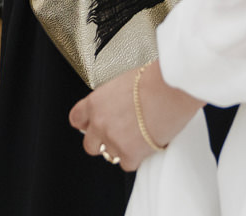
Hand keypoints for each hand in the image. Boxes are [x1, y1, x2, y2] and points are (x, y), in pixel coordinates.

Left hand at [69, 60, 202, 171]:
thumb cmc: (153, 81)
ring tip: (137, 137)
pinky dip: (137, 158)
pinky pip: (128, 164)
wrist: (169, 91)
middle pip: (90, 145)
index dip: (86, 124)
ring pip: (110, 155)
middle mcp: (100, 122)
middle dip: (102, 143)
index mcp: (95, 102)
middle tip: (118, 136)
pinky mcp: (129, 154)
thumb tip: (116, 105)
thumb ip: (112, 98)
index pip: (77, 119)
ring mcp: (113, 140)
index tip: (92, 126)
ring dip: (122, 149)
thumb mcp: (123, 82)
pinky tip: (145, 145)